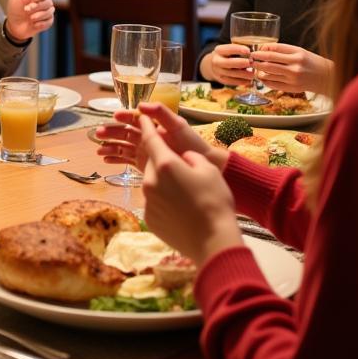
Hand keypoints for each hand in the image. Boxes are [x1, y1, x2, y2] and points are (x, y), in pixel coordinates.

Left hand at [4, 0, 54, 41]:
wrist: (14, 26)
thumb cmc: (15, 7)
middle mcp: (44, 2)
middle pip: (48, 2)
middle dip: (36, 7)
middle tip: (26, 10)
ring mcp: (47, 12)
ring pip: (49, 12)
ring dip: (38, 15)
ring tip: (29, 17)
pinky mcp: (48, 22)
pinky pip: (49, 21)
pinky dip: (40, 23)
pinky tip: (33, 23)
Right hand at [92, 101, 226, 171]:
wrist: (205, 165)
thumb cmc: (193, 143)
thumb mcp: (179, 125)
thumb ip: (161, 113)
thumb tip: (141, 105)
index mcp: (155, 125)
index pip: (135, 118)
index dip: (124, 117)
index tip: (115, 116)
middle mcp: (148, 136)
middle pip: (125, 132)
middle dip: (111, 132)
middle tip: (98, 134)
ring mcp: (145, 150)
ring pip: (123, 146)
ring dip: (110, 146)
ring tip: (99, 150)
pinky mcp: (145, 163)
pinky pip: (126, 159)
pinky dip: (116, 159)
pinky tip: (106, 160)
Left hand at [140, 115, 242, 265]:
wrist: (214, 241)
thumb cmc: (215, 201)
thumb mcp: (208, 170)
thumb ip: (190, 157)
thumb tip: (181, 158)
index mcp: (165, 164)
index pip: (151, 139)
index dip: (146, 126)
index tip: (141, 117)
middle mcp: (150, 181)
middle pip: (152, 164)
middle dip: (161, 161)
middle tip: (178, 168)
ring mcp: (147, 201)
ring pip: (152, 183)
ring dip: (163, 182)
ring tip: (184, 193)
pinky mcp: (149, 218)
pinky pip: (154, 202)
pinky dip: (163, 200)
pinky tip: (180, 208)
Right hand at [206, 43, 255, 86]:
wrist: (214, 65)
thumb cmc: (228, 55)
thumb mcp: (230, 50)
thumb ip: (240, 50)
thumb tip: (254, 52)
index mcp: (219, 50)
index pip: (228, 49)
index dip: (238, 49)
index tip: (248, 51)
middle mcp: (216, 60)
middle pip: (228, 62)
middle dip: (241, 63)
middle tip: (251, 62)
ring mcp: (218, 71)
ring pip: (231, 74)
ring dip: (244, 74)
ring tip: (254, 74)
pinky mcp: (221, 79)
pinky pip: (232, 81)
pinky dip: (242, 81)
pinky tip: (249, 81)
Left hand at [250, 44, 331, 94]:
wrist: (327, 78)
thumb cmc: (312, 62)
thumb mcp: (300, 51)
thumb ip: (282, 50)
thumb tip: (263, 48)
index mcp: (297, 54)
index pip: (273, 50)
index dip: (261, 50)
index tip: (255, 51)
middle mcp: (295, 66)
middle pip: (268, 62)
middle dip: (256, 60)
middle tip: (250, 59)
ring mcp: (293, 78)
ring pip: (268, 74)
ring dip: (259, 71)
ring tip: (256, 68)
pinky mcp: (292, 88)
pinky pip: (273, 84)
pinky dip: (265, 81)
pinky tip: (264, 77)